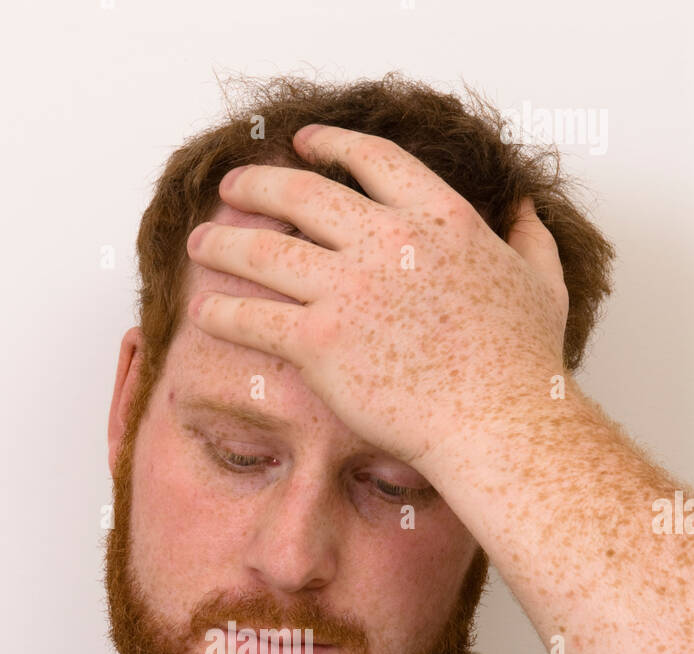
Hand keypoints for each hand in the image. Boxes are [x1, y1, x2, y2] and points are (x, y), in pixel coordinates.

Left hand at [185, 123, 568, 475]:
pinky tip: (204, 310)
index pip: (372, 159)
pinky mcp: (320, 342)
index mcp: (439, 218)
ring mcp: (348, 290)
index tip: (303, 142)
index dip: (330, 145)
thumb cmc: (522, 364)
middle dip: (258, 184)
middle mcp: (387, 241)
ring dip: (224, 242)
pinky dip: (222, 310)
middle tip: (233, 186)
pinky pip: (254, 317)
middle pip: (302, 194)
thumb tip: (525, 210)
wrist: (496, 421)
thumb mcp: (542, 283)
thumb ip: (528, 239)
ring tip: (201, 241)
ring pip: (265, 250)